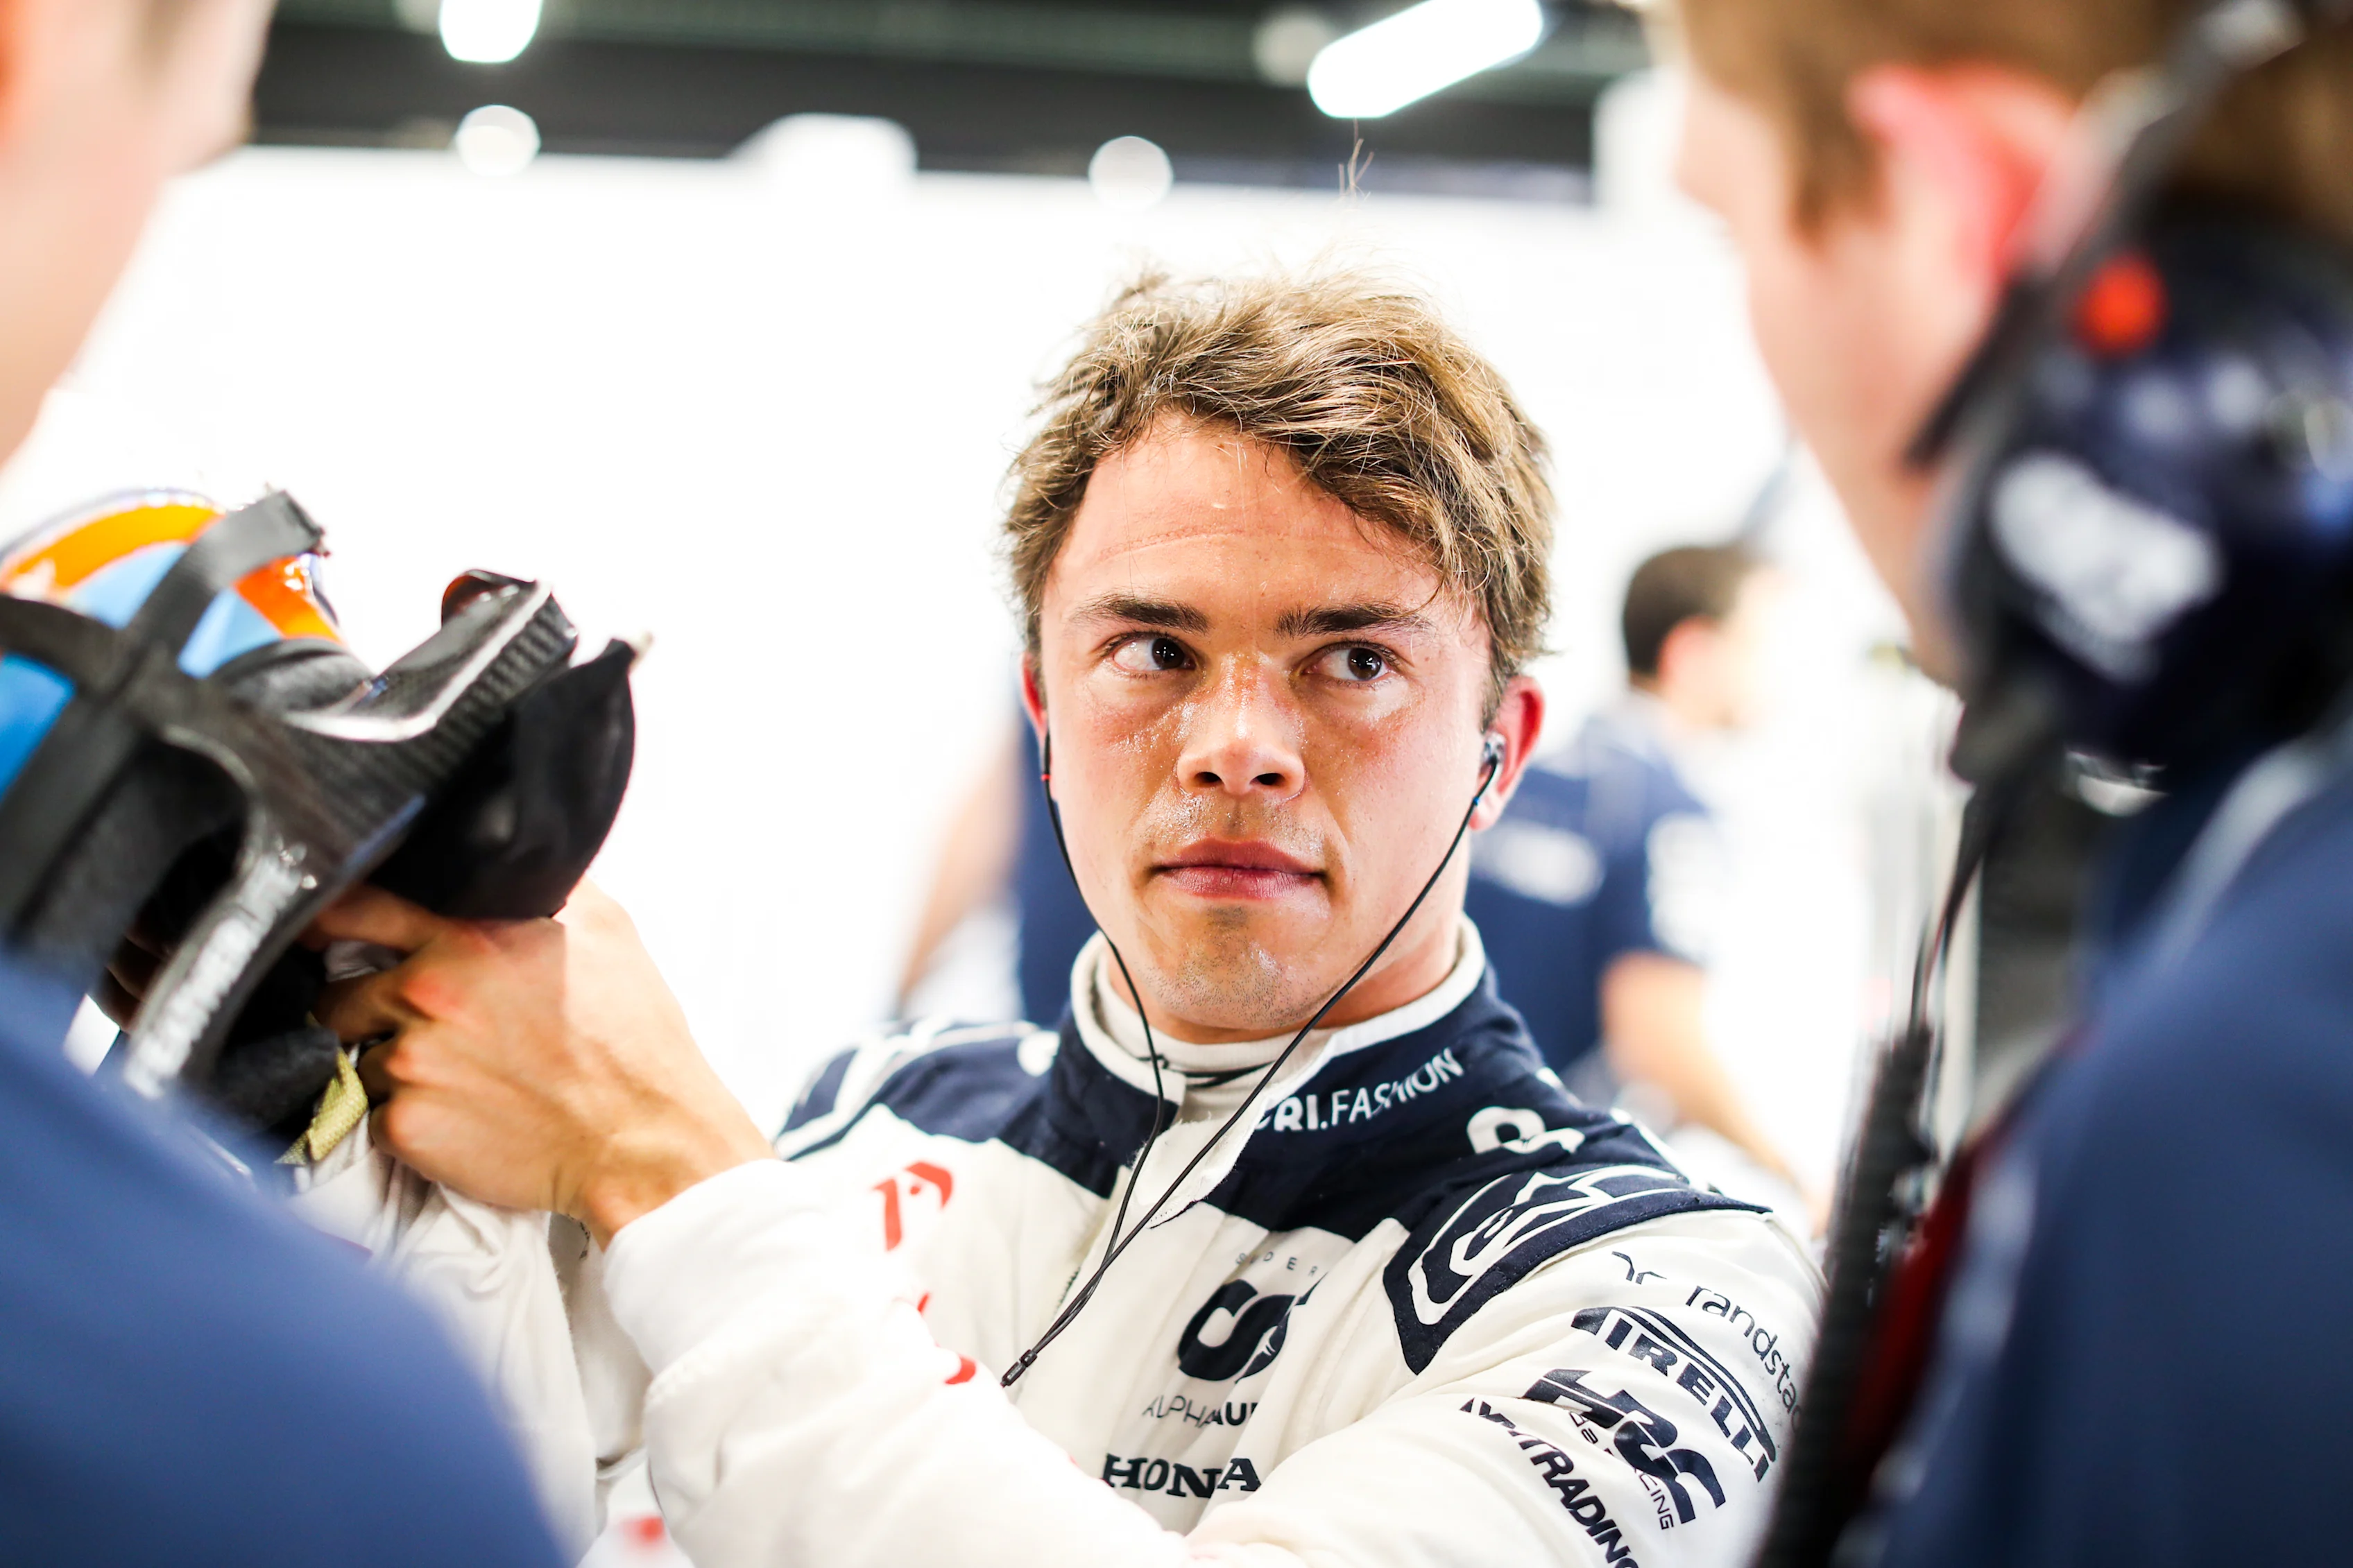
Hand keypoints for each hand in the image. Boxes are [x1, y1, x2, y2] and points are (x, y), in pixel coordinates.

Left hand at [312, 882, 774, 1244]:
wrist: (642, 1140)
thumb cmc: (631, 1041)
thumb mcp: (608, 932)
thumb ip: (549, 885)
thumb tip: (526, 854)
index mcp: (469, 938)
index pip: (354, 907)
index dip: (327, 919)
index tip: (321, 933)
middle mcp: (429, 995)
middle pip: (336, 995)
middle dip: (360, 1009)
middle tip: (405, 1026)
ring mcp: (412, 1064)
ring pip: (356, 1061)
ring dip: (387, 1070)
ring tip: (449, 1079)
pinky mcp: (407, 1127)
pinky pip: (372, 1119)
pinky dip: (403, 1120)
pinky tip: (456, 1118)